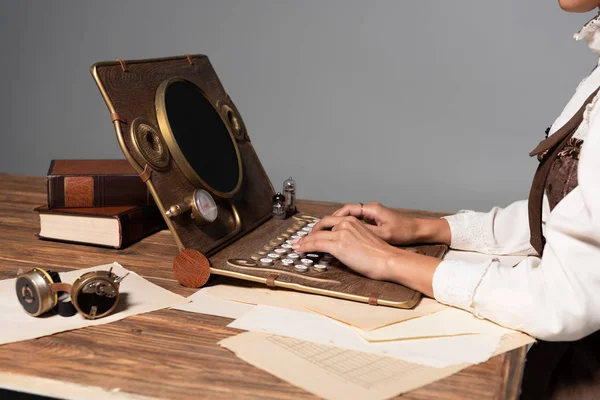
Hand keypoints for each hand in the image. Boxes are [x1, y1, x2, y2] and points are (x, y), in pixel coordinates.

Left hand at [292, 216, 399, 280]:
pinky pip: (316, 244)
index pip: (330, 222)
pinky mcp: (338, 244)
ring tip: (296, 246)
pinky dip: (305, 246)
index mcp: (353, 221)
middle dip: (308, 234)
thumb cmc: (381, 255)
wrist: (388, 260)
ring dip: (303, 241)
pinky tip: (300, 249)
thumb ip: (351, 238)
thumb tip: (341, 247)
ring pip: (316, 236)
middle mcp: (345, 223)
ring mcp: (341, 233)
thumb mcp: (364, 240)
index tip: (311, 234)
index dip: (318, 228)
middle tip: (301, 240)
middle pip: (320, 226)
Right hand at [312, 202, 449, 244]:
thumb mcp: (383, 233)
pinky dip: (346, 226)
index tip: (321, 226)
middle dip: (330, 221)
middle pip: (345, 212)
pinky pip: (356, 221)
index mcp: (371, 209)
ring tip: (325, 234)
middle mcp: (370, 208)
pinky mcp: (375, 220)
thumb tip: (347, 232)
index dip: (332, 218)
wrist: (418, 230)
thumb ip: (365, 231)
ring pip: (349, 217)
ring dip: (337, 224)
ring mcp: (372, 213)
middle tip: (318, 231)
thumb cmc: (404, 231)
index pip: (346, 210)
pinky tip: (341, 236)